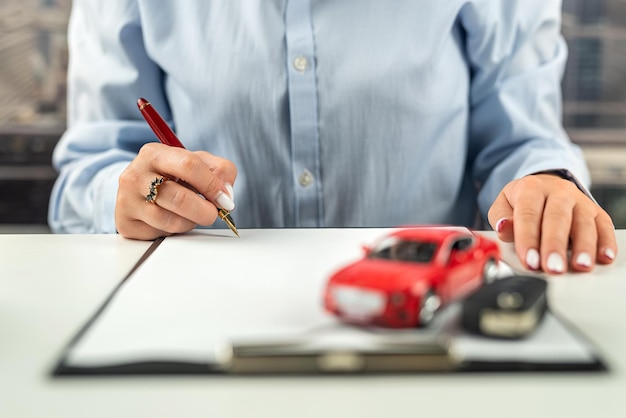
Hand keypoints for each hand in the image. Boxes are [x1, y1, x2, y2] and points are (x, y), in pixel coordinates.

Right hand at [115, 143, 236, 239]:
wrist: (140, 189)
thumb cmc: (173, 174)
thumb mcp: (198, 162)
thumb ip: (220, 170)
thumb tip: (226, 194)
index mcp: (154, 154)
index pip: (189, 166)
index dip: (212, 185)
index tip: (225, 199)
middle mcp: (135, 175)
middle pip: (180, 198)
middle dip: (205, 210)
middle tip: (213, 213)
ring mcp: (127, 200)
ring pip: (171, 221)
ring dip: (190, 222)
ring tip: (190, 214)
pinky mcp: (126, 223)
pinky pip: (160, 234)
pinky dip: (175, 232)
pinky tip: (172, 220)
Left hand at [488, 173, 616, 272]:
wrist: (544, 186)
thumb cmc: (522, 200)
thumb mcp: (503, 204)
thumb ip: (501, 217)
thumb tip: (504, 228)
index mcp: (531, 188)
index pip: (528, 214)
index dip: (528, 239)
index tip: (529, 261)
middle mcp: (558, 191)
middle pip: (558, 218)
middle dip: (555, 246)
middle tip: (553, 268)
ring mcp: (580, 201)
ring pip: (584, 222)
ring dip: (583, 247)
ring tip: (579, 266)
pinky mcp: (596, 212)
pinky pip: (604, 226)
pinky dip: (606, 242)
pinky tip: (604, 257)